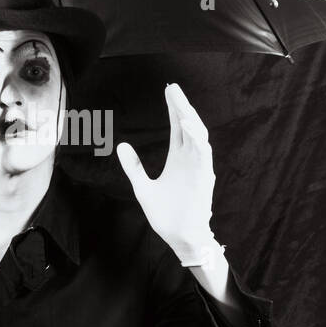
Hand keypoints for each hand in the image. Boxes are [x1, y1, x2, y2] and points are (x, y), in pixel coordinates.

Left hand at [116, 83, 217, 257]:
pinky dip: (195, 136)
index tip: (169, 91)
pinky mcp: (203, 177)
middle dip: (181, 106)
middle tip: (173, 88)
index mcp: (179, 159)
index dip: (174, 109)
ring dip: (189, 117)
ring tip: (178, 100)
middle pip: (188, 125)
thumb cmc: (166, 215)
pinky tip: (185, 123)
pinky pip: (202, 152)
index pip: (177, 127)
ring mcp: (199, 167)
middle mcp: (191, 159)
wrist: (180, 238)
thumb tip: (122, 145)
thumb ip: (134, 166)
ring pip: (198, 135)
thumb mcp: (142, 187)